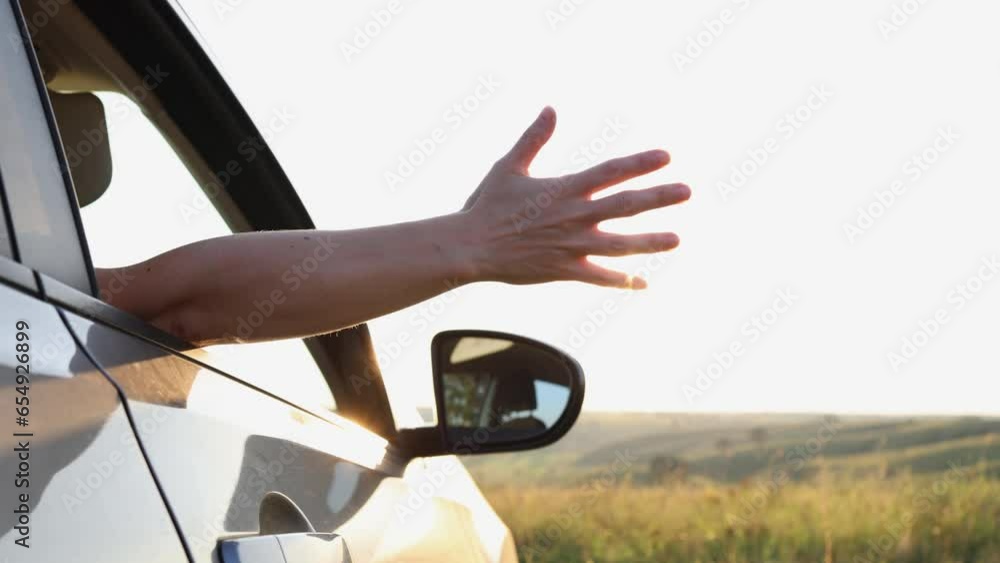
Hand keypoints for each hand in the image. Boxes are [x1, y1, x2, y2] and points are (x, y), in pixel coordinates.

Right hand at [457, 106, 689, 288]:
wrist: (471, 246)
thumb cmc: (487, 205)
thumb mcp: (509, 166)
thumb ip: (533, 138)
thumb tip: (551, 109)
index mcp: (564, 189)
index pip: (610, 171)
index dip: (640, 162)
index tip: (666, 156)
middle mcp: (574, 216)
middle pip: (625, 205)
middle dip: (658, 198)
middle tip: (687, 191)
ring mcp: (571, 245)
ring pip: (620, 244)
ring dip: (650, 242)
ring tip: (677, 240)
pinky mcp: (563, 270)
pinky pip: (598, 277)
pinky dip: (621, 280)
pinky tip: (642, 283)